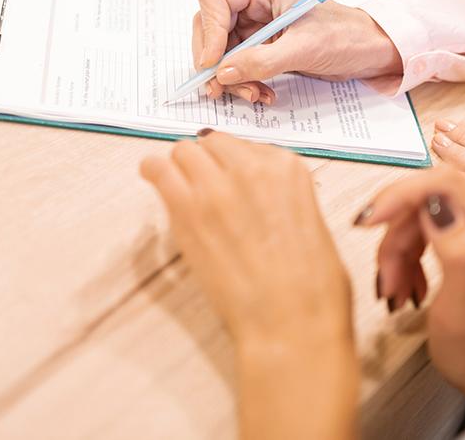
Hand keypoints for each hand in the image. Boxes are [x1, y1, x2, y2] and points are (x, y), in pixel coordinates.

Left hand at [141, 131, 358, 439]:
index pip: (246, 145)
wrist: (291, 323)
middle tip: (204, 185)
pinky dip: (153, 171)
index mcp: (287, 167)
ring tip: (179, 185)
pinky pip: (158, 169)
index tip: (230, 179)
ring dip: (181, 166)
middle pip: (212, 142)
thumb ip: (279, 194)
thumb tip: (253, 193)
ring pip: (184, 150)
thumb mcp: (310, 220)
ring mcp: (216, 186)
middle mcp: (251, 166)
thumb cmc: (312, 285)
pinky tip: (152, 177)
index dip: (234, 163)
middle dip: (207, 160)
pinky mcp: (187, 209)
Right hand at [192, 0, 401, 103]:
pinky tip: (261, 93)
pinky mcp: (261, 47)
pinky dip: (243, 83)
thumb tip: (222, 73)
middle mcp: (255, 3)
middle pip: (210, 26)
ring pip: (221, 51)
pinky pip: (237, 65)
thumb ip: (261, 61)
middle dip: (214, 60)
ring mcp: (256, 26)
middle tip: (219, 88)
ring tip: (252, 94)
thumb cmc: (346, 38)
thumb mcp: (304, 49)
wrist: (370, 52)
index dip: (208, 30)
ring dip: (230, 77)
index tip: (211, 63)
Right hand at [355, 167, 464, 410]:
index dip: (400, 194)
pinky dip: (404, 252)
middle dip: (395, 236)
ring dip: (395, 250)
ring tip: (394, 289)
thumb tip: (436, 206)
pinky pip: (420, 223)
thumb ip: (457, 254)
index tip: (367, 221)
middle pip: (425, 197)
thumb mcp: (463, 311)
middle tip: (385, 279)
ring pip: (417, 211)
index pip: (445, 184)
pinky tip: (405, 281)